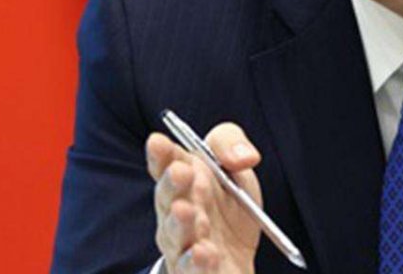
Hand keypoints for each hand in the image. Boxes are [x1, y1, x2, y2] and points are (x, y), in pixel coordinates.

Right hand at [146, 123, 263, 273]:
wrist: (238, 255)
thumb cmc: (229, 204)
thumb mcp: (234, 166)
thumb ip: (232, 144)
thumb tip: (243, 156)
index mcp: (184, 180)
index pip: (166, 164)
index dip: (161, 154)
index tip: (158, 142)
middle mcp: (176, 211)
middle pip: (168, 198)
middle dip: (172, 184)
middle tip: (180, 172)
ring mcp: (182, 243)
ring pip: (175, 234)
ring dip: (179, 223)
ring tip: (186, 212)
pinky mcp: (193, 271)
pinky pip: (190, 268)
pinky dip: (196, 262)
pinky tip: (203, 253)